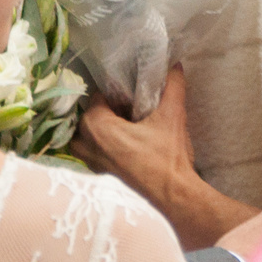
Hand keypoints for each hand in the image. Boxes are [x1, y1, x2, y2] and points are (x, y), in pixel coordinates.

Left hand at [73, 67, 255, 247]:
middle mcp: (86, 145)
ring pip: (86, 137)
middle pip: (88, 116)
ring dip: (100, 130)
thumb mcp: (172, 115)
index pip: (97, 96)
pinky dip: (103, 147)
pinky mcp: (100, 177)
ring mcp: (91, 164)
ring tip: (126, 126)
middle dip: (105, 110)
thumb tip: (175, 64)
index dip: (115, 92)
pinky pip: (92, 154)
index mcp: (96, 126)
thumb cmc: (168, 157)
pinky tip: (126, 144)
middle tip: (129, 109)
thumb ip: (172, 86)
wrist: (174, 197)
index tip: (130, 93)